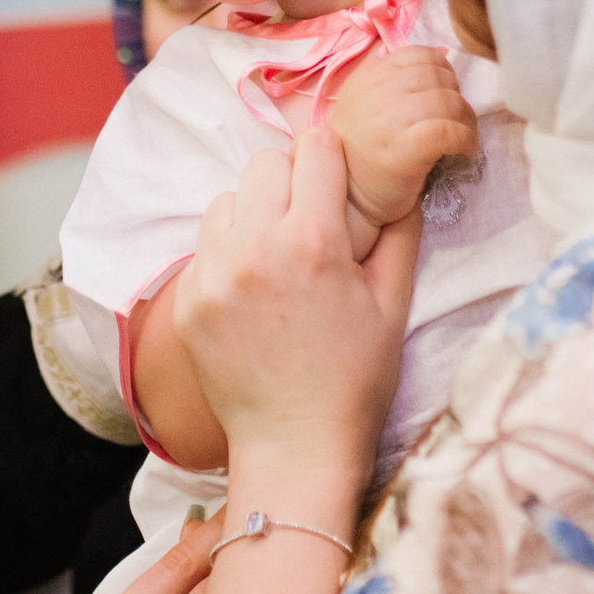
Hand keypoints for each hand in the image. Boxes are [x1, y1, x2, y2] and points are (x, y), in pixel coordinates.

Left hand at [173, 128, 419, 500]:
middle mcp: (256, 249)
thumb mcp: (393, 304)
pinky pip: (205, 247)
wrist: (295, 445)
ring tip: (275, 255)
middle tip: (308, 219)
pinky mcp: (188, 300)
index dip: (331, 158)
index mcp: (314, 243)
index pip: (314, 148)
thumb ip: (400, 233)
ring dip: (253, 213)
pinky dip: (228, 254)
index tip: (337, 181)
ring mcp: (214, 275)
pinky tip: (252, 291)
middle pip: (264, 163)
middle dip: (291, 181)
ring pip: (227, 199)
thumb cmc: (354, 379)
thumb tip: (405, 183)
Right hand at [328, 46, 476, 229]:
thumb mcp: (372, 106)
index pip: (418, 55)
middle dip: (456, 96)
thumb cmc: (366, 155)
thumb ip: (399, 79)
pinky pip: (447, 130)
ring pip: (446, 101)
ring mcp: (385, 121)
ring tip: (463, 138)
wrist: (350, 203)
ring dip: (466, 120)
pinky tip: (463, 150)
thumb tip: (444, 55)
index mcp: (366, 78)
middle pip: (437, 76)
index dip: (442, 72)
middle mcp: (372, 94)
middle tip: (458, 121)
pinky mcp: (401, 150)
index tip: (444, 97)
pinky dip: (464, 138)